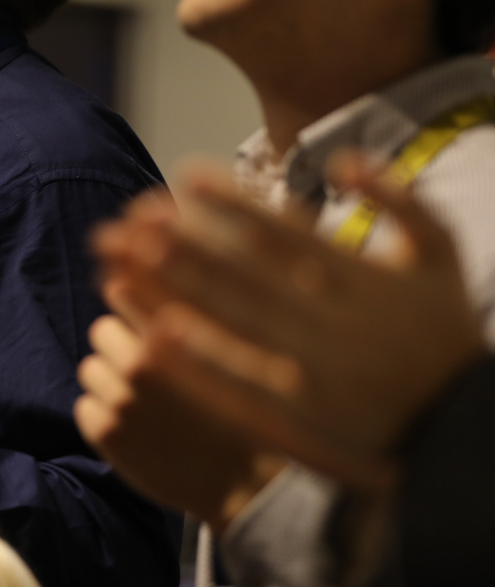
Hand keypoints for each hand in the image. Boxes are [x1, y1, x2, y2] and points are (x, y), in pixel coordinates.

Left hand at [75, 312, 282, 530]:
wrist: (242, 485)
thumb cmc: (234, 413)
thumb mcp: (214, 355)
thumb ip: (169, 317)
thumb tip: (115, 282)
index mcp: (172, 336)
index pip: (122, 294)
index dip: (129, 307)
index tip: (139, 324)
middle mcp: (141, 365)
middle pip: (101, 331)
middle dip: (119, 346)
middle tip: (148, 374)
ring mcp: (121, 400)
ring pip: (90, 369)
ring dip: (109, 381)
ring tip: (144, 404)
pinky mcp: (106, 433)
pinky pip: (84, 407)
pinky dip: (102, 415)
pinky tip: (135, 428)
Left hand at [127, 153, 484, 487]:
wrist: (464, 428)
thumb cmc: (444, 331)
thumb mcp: (442, 255)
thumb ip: (401, 198)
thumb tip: (346, 157)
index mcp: (365, 281)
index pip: (287, 232)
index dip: (233, 202)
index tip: (186, 175)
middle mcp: (336, 324)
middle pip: (245, 277)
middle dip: (185, 246)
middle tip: (130, 221)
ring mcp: (315, 373)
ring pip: (233, 325)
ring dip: (176, 292)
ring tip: (126, 264)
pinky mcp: (302, 418)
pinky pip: (240, 384)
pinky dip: (198, 359)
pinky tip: (156, 334)